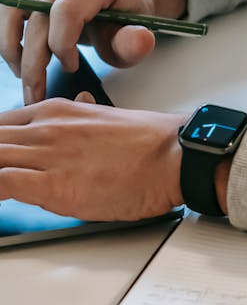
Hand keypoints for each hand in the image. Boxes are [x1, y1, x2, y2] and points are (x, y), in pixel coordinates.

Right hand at [0, 0, 186, 104]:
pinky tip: (13, 52)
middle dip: (33, 61)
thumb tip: (141, 40)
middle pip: (37, 16)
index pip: (66, 11)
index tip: (71, 67)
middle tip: (37, 91)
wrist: (118, 1)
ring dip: (11, 46)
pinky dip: (2, 30)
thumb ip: (134, 42)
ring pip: (10, 7)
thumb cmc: (125, 20)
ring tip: (24, 72)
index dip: (62, 46)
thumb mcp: (135, 35)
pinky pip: (3, 1)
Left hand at [0, 95, 184, 221]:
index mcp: (56, 110)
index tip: (1, 158)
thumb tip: (75, 105)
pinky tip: (0, 199)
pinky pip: (1, 182)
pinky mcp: (52, 185)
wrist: (172, 155)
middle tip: (0, 173)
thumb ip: (80, 114)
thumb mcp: (103, 118)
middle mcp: (46, 127)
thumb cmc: (147, 143)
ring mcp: (47, 154)